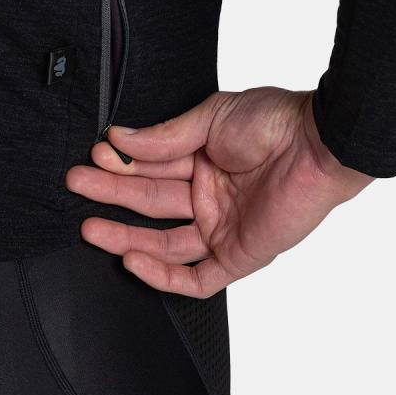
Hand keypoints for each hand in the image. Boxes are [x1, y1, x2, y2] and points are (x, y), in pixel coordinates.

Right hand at [65, 87, 374, 297]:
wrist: (318, 143)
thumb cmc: (274, 122)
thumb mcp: (210, 117)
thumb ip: (164, 136)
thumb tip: (119, 137)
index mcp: (202, 159)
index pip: (151, 166)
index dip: (122, 162)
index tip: (97, 152)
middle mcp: (208, 195)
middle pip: (150, 202)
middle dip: (111, 193)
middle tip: (77, 184)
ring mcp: (222, 227)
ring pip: (164, 241)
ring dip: (125, 234)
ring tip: (90, 226)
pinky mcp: (239, 255)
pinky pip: (197, 276)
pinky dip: (162, 274)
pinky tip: (131, 258)